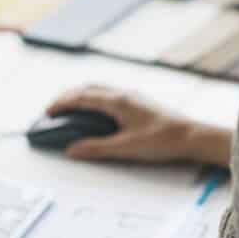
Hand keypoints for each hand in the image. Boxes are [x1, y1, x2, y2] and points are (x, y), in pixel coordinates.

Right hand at [46, 85, 231, 166]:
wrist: (190, 136)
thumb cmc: (161, 141)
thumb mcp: (125, 148)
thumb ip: (96, 148)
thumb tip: (71, 149)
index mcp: (117, 101)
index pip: (82, 97)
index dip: (62, 103)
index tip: (48, 112)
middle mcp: (123, 94)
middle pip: (88, 88)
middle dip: (68, 97)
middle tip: (54, 109)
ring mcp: (132, 96)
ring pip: (100, 89)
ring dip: (81, 96)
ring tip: (70, 108)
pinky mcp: (139, 102)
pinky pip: (109, 94)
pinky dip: (94, 99)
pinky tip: (95, 111)